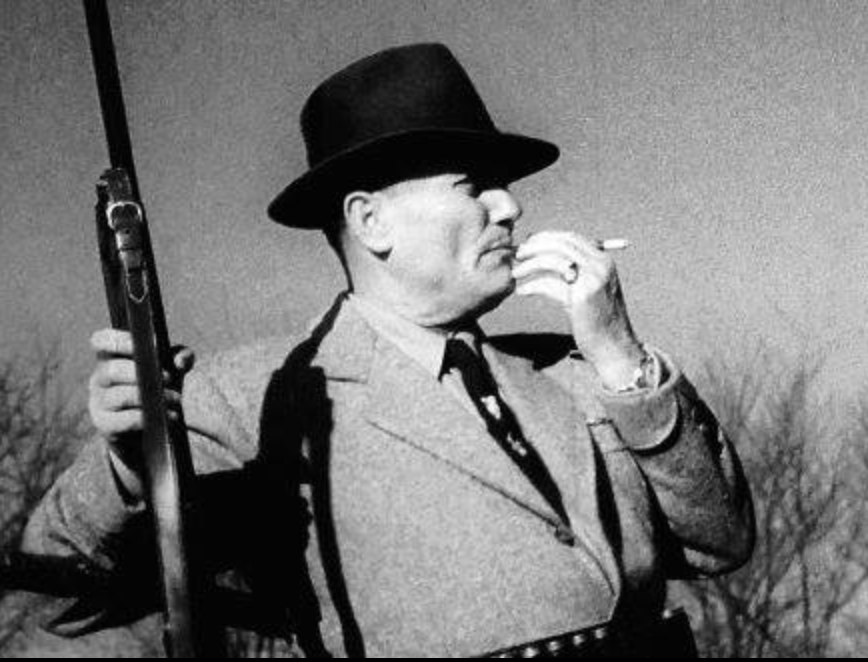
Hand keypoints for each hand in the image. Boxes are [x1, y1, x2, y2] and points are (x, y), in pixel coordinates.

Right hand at [88, 329, 194, 496]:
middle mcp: (99, 378)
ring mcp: (99, 402)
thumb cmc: (156, 392)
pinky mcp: (106, 425)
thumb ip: (181, 357)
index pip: (100, 340)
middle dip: (143, 372)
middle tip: (168, 378)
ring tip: (176, 399)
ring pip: (120, 396)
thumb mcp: (171, 371)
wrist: (147, 432)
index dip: (118, 339)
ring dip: (152, 397)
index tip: (147, 344)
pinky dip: (150, 417)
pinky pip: (125, 420)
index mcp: (111, 358)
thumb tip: (180, 362)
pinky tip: (170, 416)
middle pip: (112, 370)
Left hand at [512, 230, 644, 388]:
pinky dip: (532, 286)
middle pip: (561, 245)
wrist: (614, 346)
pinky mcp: (581, 298)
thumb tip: (544, 255)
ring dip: (530, 265)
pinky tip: (522, 291)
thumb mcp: (590, 289)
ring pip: (553, 261)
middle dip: (535, 247)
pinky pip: (549, 284)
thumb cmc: (598, 320)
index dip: (547, 238)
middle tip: (518, 255)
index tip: (529, 244)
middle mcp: (601, 266)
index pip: (571, 238)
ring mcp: (592, 281)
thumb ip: (575, 271)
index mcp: (604, 261)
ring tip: (515, 273)